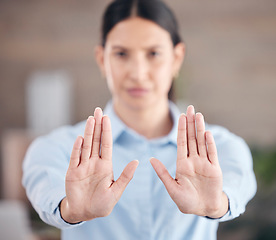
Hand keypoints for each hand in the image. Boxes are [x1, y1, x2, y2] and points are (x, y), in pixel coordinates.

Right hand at [60, 108, 138, 222]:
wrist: (85, 213)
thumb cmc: (102, 204)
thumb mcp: (116, 191)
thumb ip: (126, 176)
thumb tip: (137, 161)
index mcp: (105, 166)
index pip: (106, 144)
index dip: (107, 131)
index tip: (107, 118)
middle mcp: (94, 163)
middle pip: (96, 140)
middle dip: (97, 126)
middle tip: (97, 111)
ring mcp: (83, 166)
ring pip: (86, 146)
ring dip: (88, 132)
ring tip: (91, 119)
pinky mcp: (73, 172)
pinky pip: (75, 158)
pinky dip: (77, 148)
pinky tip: (81, 138)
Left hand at [150, 105, 227, 217]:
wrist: (202, 209)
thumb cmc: (185, 200)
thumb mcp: (171, 187)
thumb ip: (162, 173)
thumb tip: (150, 159)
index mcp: (182, 163)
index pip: (181, 142)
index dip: (181, 129)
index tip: (180, 116)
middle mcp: (193, 160)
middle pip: (191, 138)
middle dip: (190, 123)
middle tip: (190, 108)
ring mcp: (204, 163)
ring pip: (201, 142)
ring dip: (200, 128)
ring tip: (198, 115)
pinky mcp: (214, 169)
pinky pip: (212, 153)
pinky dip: (210, 143)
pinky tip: (206, 133)